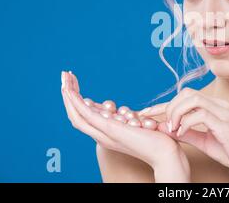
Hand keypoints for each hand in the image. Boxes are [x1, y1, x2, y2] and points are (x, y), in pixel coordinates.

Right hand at [60, 70, 189, 181]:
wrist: (164, 152)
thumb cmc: (154, 138)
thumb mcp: (134, 124)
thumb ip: (123, 118)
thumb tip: (118, 110)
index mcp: (105, 132)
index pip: (84, 115)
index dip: (76, 99)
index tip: (74, 82)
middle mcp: (100, 135)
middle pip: (75, 114)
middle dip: (68, 94)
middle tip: (64, 75)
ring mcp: (103, 133)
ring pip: (76, 114)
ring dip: (68, 95)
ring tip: (64, 77)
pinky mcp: (109, 130)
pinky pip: (86, 115)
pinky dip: (76, 102)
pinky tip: (70, 90)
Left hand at [139, 87, 228, 182]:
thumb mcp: (206, 141)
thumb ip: (188, 132)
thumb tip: (167, 128)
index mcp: (217, 107)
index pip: (186, 97)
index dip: (164, 103)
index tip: (147, 113)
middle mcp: (221, 106)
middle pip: (188, 93)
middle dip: (170, 106)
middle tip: (164, 125)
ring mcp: (225, 114)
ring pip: (193, 99)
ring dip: (177, 112)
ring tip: (172, 128)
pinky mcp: (227, 127)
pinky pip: (201, 115)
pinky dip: (186, 123)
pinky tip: (181, 133)